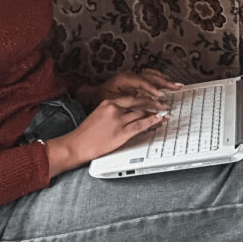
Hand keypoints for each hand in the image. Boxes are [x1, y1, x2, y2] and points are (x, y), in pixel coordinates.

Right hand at [46, 93, 167, 170]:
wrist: (77, 144)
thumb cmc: (87, 133)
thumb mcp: (99, 114)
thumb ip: (113, 110)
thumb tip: (130, 111)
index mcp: (108, 102)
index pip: (132, 97)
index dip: (145, 97)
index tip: (153, 98)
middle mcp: (114, 108)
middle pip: (139, 103)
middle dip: (153, 103)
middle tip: (164, 104)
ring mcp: (118, 121)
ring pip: (142, 113)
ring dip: (155, 112)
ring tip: (165, 112)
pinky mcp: (121, 133)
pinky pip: (141, 125)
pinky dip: (152, 121)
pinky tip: (159, 119)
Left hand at [96, 69, 182, 102]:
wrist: (92, 95)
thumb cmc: (101, 100)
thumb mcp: (112, 102)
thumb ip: (128, 103)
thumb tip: (145, 106)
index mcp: (123, 79)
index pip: (142, 82)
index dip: (152, 90)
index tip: (161, 98)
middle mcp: (129, 75)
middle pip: (150, 76)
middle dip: (164, 82)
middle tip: (176, 87)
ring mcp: (133, 77)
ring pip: (151, 75)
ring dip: (164, 80)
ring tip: (175, 85)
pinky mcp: (134, 81)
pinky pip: (149, 77)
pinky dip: (159, 79)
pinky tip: (165, 82)